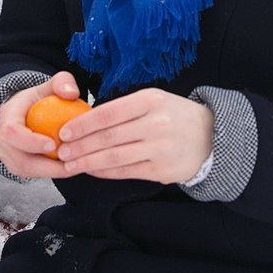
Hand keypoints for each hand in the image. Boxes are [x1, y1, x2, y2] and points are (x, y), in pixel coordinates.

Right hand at [0, 72, 83, 179]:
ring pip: (23, 170)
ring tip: (72, 168)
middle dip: (45, 165)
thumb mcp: (51, 85)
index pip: (11, 131)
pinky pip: (28, 174)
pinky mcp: (12, 164)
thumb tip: (71, 93)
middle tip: (70, 164)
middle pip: (17, 158)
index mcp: (6, 115)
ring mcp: (4, 152)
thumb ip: (63, 82)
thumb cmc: (40, 98)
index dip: (30, 141)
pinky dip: (47, 173)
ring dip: (48, 172)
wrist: (27, 111)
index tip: (53, 144)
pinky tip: (65, 169)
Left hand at [55, 88, 212, 184]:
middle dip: (80, 145)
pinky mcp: (161, 169)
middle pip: (108, 137)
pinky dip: (105, 172)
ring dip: (88, 162)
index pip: (108, 113)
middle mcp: (155, 123)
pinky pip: (126, 171)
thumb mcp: (154, 101)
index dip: (82, 124)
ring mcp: (159, 148)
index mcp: (150, 101)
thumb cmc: (174, 116)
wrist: (211, 136)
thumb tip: (86, 121)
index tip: (64, 131)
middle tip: (61, 151)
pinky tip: (92, 170)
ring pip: (114, 156)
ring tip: (70, 164)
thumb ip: (124, 109)